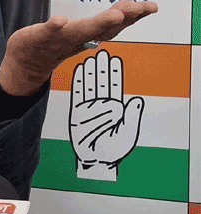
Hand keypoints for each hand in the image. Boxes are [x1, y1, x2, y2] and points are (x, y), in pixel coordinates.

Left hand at [0, 0, 157, 95]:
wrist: (25, 65)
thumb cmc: (54, 45)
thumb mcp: (81, 32)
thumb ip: (102, 23)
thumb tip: (127, 10)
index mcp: (88, 36)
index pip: (113, 25)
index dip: (132, 16)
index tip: (150, 7)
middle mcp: (77, 38)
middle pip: (102, 28)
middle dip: (122, 18)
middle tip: (139, 8)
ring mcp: (58, 39)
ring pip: (80, 31)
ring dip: (97, 24)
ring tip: (115, 14)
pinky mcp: (38, 37)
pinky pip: (47, 32)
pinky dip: (54, 26)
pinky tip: (59, 20)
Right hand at [69, 50, 142, 179]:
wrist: (95, 160)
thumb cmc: (112, 150)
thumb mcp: (128, 134)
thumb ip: (132, 117)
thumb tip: (137, 100)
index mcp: (114, 108)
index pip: (114, 86)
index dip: (114, 73)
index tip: (114, 61)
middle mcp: (100, 105)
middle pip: (101, 82)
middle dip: (101, 68)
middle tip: (101, 53)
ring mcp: (88, 107)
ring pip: (90, 85)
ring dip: (90, 71)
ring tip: (90, 59)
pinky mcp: (76, 111)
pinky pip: (77, 93)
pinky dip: (79, 81)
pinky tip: (80, 71)